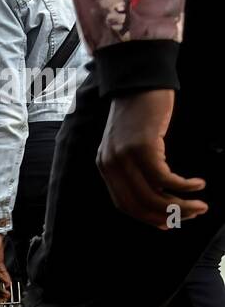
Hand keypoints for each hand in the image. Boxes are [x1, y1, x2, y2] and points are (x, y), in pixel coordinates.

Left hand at [98, 89, 206, 227]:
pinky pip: (164, 178)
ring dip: (180, 205)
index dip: (148, 218)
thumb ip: (136, 168)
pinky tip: (198, 184)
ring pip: (153, 195)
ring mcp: (124, 156)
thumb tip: (159, 194)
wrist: (138, 82)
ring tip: (200, 205)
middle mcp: (111, 165)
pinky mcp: (142, 146)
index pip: (124, 205)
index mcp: (106, 167)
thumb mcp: (131, 144)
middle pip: (139, 205)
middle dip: (168, 215)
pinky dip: (183, 186)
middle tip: (193, 215)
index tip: (169, 224)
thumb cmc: (140, 113)